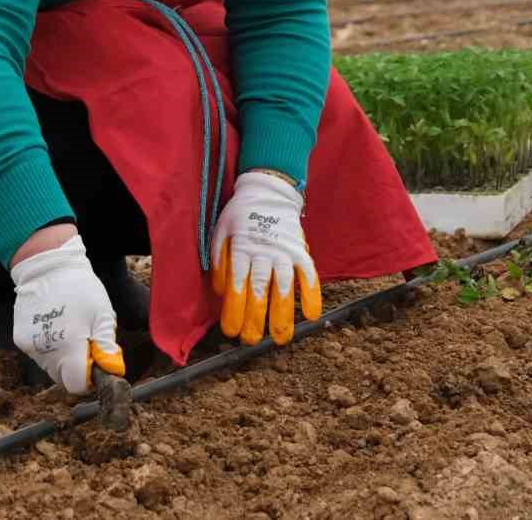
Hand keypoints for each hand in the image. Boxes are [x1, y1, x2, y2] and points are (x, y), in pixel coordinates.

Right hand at [9, 233, 124, 394]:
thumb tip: (111, 370)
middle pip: (62, 379)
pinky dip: (49, 346)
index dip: (88, 377)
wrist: (46, 265)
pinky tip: (55, 324)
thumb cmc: (79, 287)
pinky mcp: (20, 338)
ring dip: (62, 357)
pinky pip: (38, 353)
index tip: (94, 361)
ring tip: (69, 329)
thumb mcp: (103, 313)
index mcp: (69, 347)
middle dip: (75, 368)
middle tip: (84, 344)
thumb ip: (106, 345)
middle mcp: (45, 351)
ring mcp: (29, 346)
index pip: (76, 384)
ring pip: (49, 367)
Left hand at [211, 170, 320, 345]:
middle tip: (251, 340)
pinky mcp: (300, 250)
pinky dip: (312, 294)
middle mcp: (264, 251)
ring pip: (284, 286)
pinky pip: (308, 274)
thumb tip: (221, 290)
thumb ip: (219, 259)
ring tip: (281, 338)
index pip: (236, 282)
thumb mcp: (221, 230)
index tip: (230, 330)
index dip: (234, 307)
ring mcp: (285, 251)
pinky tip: (312, 316)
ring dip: (283, 313)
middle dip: (255, 317)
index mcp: (242, 247)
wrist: (268, 192)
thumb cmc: (240, 216)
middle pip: (259, 288)